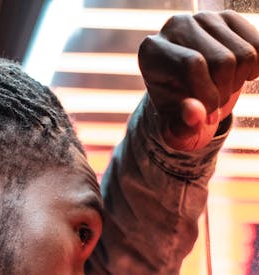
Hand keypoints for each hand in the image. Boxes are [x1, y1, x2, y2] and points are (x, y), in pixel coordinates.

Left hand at [138, 10, 258, 150]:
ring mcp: (203, 19)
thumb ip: (181, 128)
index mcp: (152, 52)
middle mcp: (176, 27)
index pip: (193, 65)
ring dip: (237, 82)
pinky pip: (258, 45)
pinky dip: (254, 68)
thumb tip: (195, 114)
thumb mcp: (176, 130)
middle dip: (223, 94)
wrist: (191, 100)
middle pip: (222, 61)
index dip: (208, 96)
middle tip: (213, 106)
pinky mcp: (227, 18)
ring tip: (220, 90)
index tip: (208, 117)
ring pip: (243, 53)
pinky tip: (237, 76)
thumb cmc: (179, 116)